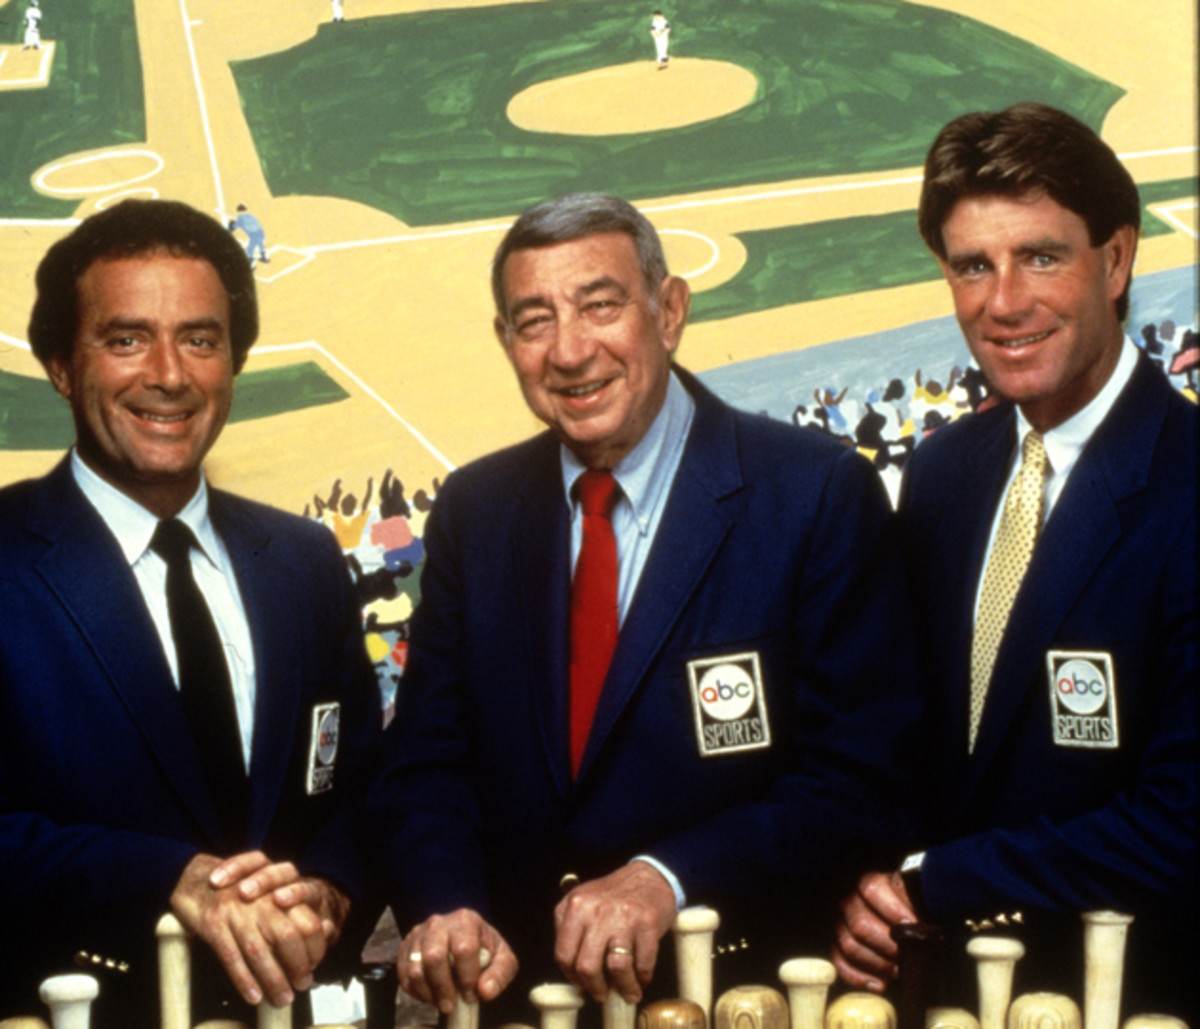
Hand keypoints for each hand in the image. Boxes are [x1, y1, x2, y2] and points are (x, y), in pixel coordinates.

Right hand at [171, 853, 347, 1006]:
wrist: (197, 878)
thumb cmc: (241, 891)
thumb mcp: (274, 892)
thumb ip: (300, 911)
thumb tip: (328, 931)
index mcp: (281, 889)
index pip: (308, 921)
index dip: (315, 947)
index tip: (314, 967)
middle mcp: (261, 898)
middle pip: (287, 935)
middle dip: (297, 966)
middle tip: (302, 986)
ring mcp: (236, 909)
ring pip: (259, 950)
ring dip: (273, 979)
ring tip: (281, 998)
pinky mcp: (212, 922)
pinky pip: (231, 956)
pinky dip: (244, 979)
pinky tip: (254, 995)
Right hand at [397, 908, 518, 1014]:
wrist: (465, 941)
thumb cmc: (484, 951)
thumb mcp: (503, 959)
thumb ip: (500, 974)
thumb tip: (485, 991)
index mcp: (466, 920)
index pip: (464, 949)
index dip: (467, 977)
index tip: (471, 995)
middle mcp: (439, 923)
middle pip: (434, 957)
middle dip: (443, 987)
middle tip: (451, 1005)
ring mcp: (419, 934)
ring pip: (415, 968)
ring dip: (428, 992)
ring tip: (441, 1002)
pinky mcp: (406, 947)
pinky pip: (403, 974)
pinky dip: (414, 991)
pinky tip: (429, 996)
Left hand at [554, 861, 677, 1003]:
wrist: (649, 877)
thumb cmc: (614, 895)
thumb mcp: (582, 902)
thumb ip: (570, 930)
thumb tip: (573, 973)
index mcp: (576, 906)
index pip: (563, 954)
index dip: (572, 977)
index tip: (581, 985)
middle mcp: (597, 910)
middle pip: (587, 966)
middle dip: (595, 988)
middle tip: (601, 994)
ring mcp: (623, 916)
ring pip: (617, 968)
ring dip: (624, 987)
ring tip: (628, 992)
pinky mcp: (648, 923)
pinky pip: (643, 963)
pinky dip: (643, 977)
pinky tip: (642, 977)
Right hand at [831, 870, 916, 990]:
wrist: (896, 915)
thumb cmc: (907, 905)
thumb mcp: (912, 893)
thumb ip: (914, 898)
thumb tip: (921, 917)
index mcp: (867, 882)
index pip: (871, 890)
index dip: (893, 909)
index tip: (914, 925)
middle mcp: (848, 901)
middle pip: (860, 925)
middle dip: (888, 945)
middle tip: (910, 957)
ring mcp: (839, 924)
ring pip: (850, 946)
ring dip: (878, 963)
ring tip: (899, 971)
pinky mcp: (836, 946)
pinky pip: (840, 964)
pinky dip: (860, 978)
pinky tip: (880, 984)